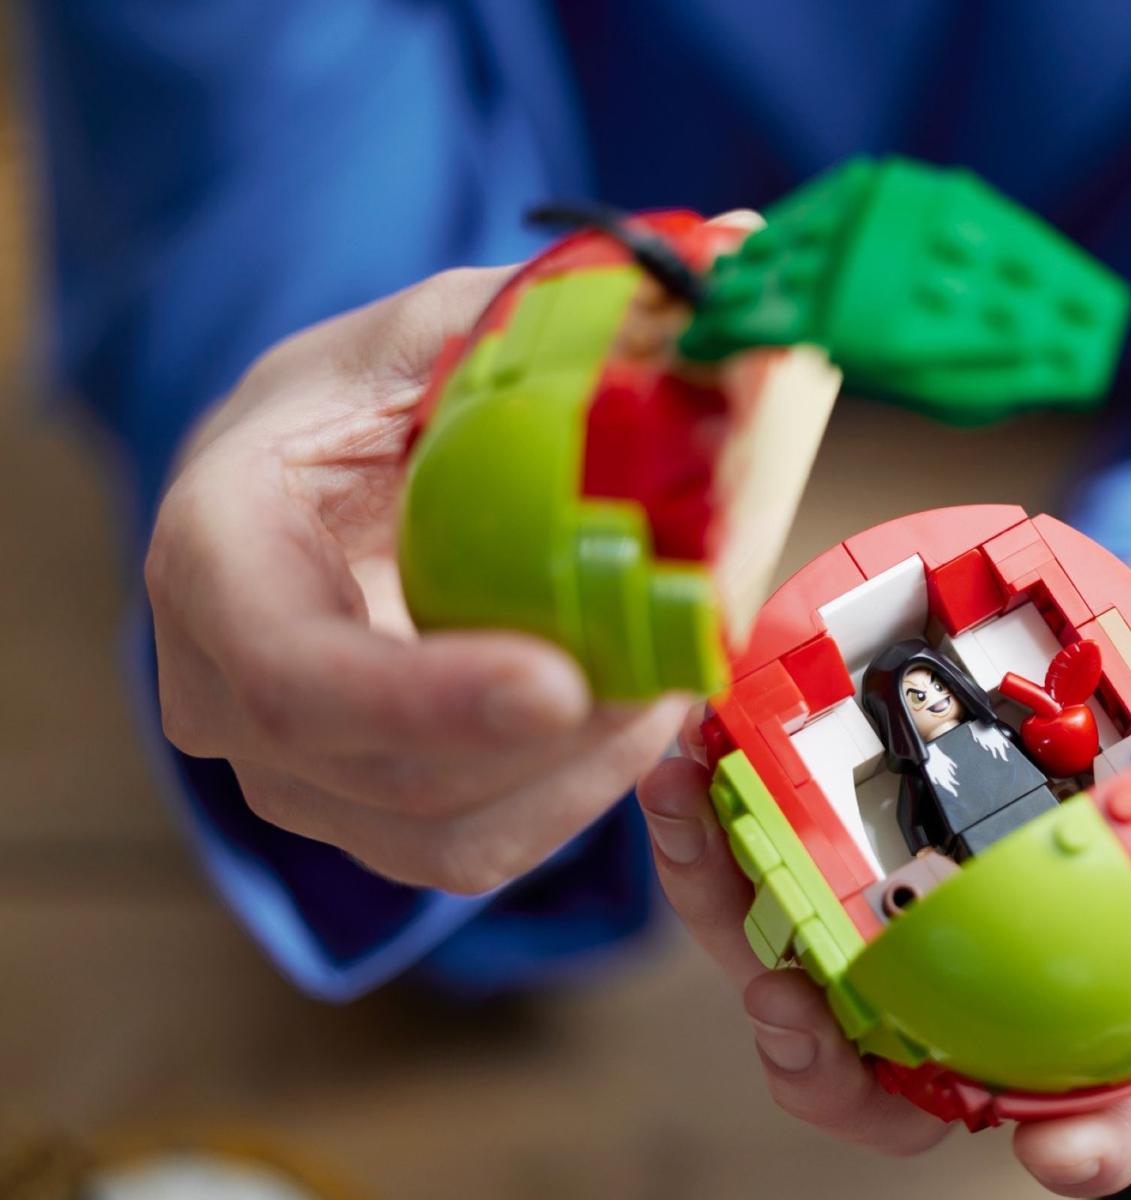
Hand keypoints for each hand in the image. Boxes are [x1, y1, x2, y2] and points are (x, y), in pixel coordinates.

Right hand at [147, 268, 690, 893]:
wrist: (316, 485)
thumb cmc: (367, 403)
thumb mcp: (432, 332)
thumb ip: (553, 311)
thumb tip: (736, 243)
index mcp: (217, 552)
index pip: (290, 666)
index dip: (424, 696)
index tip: (559, 682)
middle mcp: (223, 686)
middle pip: (383, 776)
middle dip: (553, 744)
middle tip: (673, 672)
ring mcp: (291, 770)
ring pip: (441, 838)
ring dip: (580, 780)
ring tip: (668, 688)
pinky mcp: (365, 812)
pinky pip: (476, 848)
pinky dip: (571, 800)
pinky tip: (635, 724)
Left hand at [634, 553, 1130, 1195]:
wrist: (1126, 618)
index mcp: (1129, 975)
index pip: (1124, 1090)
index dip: (1098, 1139)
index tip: (1061, 1151)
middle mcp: (1002, 973)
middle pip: (919, 1081)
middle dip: (843, 1080)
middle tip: (800, 1017)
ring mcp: (909, 920)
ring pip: (814, 984)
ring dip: (739, 940)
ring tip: (701, 847)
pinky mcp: (836, 848)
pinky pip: (760, 873)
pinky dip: (712, 835)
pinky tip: (693, 758)